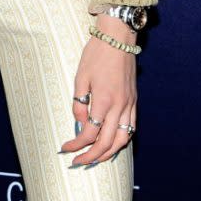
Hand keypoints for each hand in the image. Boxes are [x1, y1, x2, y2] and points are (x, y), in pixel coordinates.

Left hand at [60, 16, 136, 165]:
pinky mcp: (134, 101)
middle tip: (78, 161)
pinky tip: (112, 143)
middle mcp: (119, 106)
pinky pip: (130, 129)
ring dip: (108, 154)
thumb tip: (79, 122)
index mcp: (103, 100)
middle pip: (106, 143)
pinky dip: (121, 141)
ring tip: (95, 158)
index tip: (66, 148)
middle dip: (91, 156)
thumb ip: (79, 101)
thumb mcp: (80, 76)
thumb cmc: (96, 54)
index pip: (89, 133)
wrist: (117, 38)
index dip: (77, 145)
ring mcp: (129, 105)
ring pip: (122, 140)